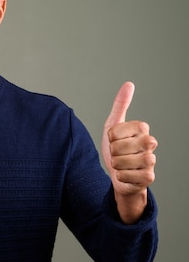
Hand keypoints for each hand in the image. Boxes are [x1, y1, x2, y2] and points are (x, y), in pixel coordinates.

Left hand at [102, 82, 156, 222]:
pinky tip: (126, 175)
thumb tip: (129, 84)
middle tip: (118, 153)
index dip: (110, 138)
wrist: (119, 174)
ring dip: (116, 165)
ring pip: (121, 162)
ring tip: (122, 164)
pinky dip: (120, 176)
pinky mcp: (149, 177)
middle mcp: (150, 143)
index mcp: (142, 128)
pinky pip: (126, 176)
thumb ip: (120, 105)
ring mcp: (151, 161)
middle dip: (112, 151)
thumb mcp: (113, 126)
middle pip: (119, 146)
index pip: (115, 131)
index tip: (115, 140)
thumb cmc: (117, 149)